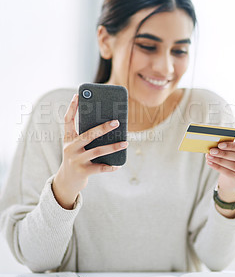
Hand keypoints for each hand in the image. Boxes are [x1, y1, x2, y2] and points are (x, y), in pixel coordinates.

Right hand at [52, 94, 127, 208]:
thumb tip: (110, 127)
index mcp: (68, 139)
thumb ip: (87, 137)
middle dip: (103, 128)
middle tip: (117, 122)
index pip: (67, 120)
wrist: (66, 181)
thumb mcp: (77, 146)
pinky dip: (110, 166)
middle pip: (88, 135)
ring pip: (97, 151)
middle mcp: (70, 148)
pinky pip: (100, 168)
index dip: (72, 107)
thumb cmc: (76, 158)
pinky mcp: (83, 172)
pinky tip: (118, 165)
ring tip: (126, 143)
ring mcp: (76, 160)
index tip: (77, 95)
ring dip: (113, 147)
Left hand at [206, 141, 234, 201]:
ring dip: (220, 160)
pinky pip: (229, 173)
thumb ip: (227, 148)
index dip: (232, 146)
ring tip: (209, 157)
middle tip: (212, 151)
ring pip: (234, 166)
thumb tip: (215, 145)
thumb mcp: (232, 153)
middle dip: (224, 153)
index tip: (220, 145)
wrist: (231, 178)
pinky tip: (210, 163)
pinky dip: (218, 167)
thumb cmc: (232, 160)